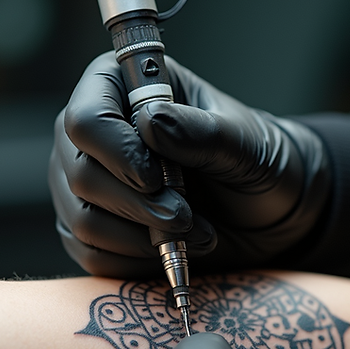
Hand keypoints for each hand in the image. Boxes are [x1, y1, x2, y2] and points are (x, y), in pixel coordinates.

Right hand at [49, 53, 331, 277]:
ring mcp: (86, 183)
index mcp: (123, 89)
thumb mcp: (243, 143)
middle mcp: (94, 134)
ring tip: (196, 230)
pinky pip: (93, 255)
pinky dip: (140, 259)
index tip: (156, 178)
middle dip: (139, 205)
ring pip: (83, 220)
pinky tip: (178, 247)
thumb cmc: (256, 159)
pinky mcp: (93, 228)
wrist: (268, 209)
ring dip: (144, 235)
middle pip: (81, 174)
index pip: (86, 119)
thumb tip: (150, 121)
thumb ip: (201, 132)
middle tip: (186, 214)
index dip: (117, 153)